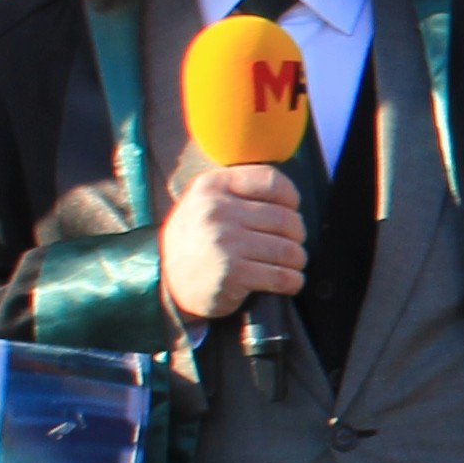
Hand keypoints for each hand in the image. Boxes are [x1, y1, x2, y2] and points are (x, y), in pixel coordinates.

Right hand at [162, 160, 307, 322]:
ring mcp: (225, 242)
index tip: (291, 210)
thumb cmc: (196, 240)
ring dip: (297, 260)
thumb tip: (290, 198)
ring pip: (288, 249)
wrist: (166, 281)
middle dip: (297, 236)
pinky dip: (292, 281)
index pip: (271, 181)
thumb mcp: (205, 202)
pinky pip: (281, 276)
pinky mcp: (233, 273)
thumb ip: (239, 192)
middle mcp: (218, 210)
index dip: (291, 198)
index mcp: (213, 186)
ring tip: (291, 264)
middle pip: (286, 218)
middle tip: (292, 244)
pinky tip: (288, 281)